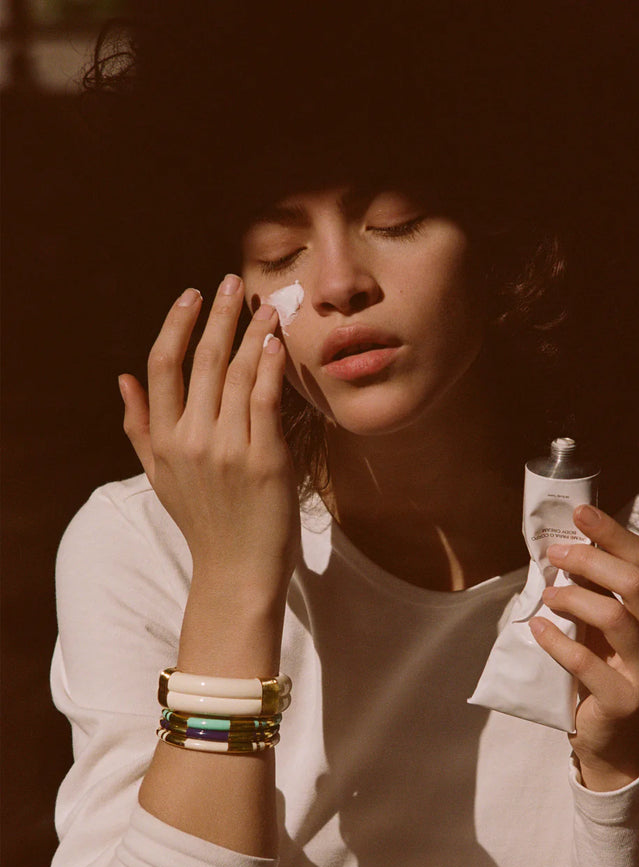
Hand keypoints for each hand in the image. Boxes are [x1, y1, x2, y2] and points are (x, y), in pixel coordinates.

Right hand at [118, 275, 299, 605]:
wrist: (237, 571)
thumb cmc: (203, 522)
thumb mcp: (159, 477)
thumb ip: (138, 427)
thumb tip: (121, 379)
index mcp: (163, 440)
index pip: (163, 366)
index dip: (177, 325)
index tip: (192, 296)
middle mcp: (191, 440)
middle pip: (203, 361)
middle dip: (219, 315)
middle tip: (233, 282)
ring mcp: (228, 449)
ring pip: (239, 374)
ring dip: (252, 332)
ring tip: (266, 305)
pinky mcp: (265, 459)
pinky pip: (267, 400)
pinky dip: (271, 366)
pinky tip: (276, 341)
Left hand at [530, 504, 638, 790]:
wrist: (617, 736)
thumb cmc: (608, 666)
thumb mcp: (608, 623)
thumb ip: (597, 588)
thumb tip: (564, 543)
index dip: (611, 533)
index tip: (578, 513)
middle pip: (634, 583)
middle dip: (590, 560)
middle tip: (555, 553)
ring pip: (614, 618)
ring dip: (573, 597)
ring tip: (548, 593)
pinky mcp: (625, 700)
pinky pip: (586, 663)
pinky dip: (556, 641)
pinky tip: (537, 628)